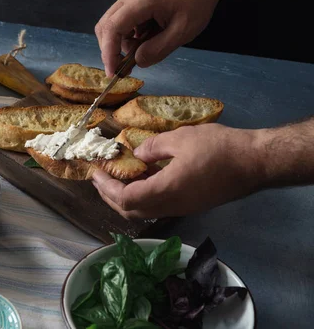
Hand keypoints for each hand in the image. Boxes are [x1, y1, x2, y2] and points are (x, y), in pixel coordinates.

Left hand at [91, 124, 264, 218]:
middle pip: (130, 212)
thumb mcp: (180, 138)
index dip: (106, 188)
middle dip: (109, 197)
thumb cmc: (219, 148)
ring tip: (114, 178)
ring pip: (144, 212)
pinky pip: (157, 207)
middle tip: (99, 178)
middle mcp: (170, 206)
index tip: (95, 173)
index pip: (125, 199)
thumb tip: (136, 155)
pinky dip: (141, 196)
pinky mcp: (189, 205)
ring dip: (125, 198)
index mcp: (165, 191)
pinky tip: (141, 178)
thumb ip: (153, 147)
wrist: (255, 163)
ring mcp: (181, 209)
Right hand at [95, 0, 227, 75]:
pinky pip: (121, 22)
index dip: (109, 53)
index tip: (113, 72)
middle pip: (105, 27)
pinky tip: (145, 40)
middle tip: (125, 67)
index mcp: (141, 1)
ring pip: (112, 26)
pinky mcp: (133, 1)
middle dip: (111, 50)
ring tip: (144, 49)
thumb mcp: (182, 32)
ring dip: (123, 43)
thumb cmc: (197, 0)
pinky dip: (128, 36)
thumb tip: (137, 62)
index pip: (113, 28)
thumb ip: (157, 50)